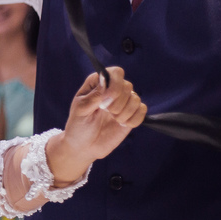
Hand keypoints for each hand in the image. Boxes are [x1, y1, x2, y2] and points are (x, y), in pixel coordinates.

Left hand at [48, 68, 145, 185]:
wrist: (84, 146)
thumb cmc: (78, 126)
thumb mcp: (80, 110)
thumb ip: (93, 95)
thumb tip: (104, 79)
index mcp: (97, 84)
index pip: (115, 73)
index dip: (114, 85)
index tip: (105, 101)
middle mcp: (112, 90)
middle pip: (127, 85)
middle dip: (117, 102)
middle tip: (105, 112)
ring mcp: (123, 103)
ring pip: (136, 98)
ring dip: (124, 112)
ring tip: (113, 119)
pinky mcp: (131, 115)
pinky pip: (142, 111)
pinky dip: (133, 119)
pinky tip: (121, 125)